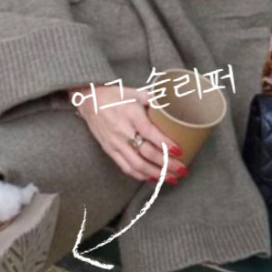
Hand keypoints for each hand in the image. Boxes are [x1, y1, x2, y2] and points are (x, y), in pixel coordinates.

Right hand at [69, 83, 189, 182]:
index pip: (150, 133)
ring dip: (156, 174)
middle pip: (146, 153)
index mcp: (131, 114)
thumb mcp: (135, 92)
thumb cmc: (114, 95)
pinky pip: (126, 167)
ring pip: (137, 165)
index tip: (180, 151)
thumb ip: (154, 99)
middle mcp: (123, 131)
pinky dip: (141, 176)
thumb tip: (174, 103)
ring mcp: (115, 143)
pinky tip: (153, 179)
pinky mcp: (109, 150)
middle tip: (182, 169)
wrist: (89, 100)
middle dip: (167, 164)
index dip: (165, 144)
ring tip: (172, 179)